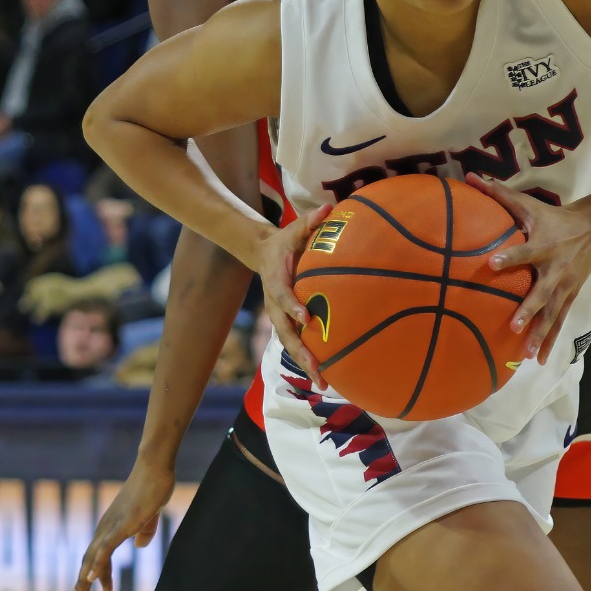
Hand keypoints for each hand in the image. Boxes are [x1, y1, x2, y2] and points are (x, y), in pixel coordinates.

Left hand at [73, 457, 175, 590]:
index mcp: (112, 527)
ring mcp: (112, 526)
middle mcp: (106, 528)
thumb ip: (144, 530)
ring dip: (84, 580)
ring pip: (93, 558)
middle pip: (89, 560)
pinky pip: (106, 548)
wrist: (155, 467)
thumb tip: (140, 545)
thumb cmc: (153, 487)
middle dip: (82, 584)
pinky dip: (97, 564)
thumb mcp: (149, 515)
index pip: (100, 556)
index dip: (100, 575)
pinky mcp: (122, 524)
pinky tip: (91, 579)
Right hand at [257, 203, 332, 389]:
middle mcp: (275, 304)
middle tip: (317, 368)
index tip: (306, 318)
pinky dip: (308, 360)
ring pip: (290, 343)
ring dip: (305, 363)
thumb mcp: (293, 229)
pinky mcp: (286, 323)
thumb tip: (328, 208)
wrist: (262, 254)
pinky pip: (296, 343)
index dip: (293, 307)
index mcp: (276, 281)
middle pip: (286, 331)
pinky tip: (325, 377)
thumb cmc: (284, 241)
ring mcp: (279, 316)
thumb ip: (310, 221)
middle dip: (300, 351)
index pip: (283, 296)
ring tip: (323, 382)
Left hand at [471, 174, 590, 363]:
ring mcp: (564, 286)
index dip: (509, 258)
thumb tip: (468, 177)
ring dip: (541, 334)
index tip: (491, 264)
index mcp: (544, 245)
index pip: (524, 252)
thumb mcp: (529, 204)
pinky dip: (551, 340)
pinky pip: (559, 322)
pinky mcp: (569, 296)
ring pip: (552, 314)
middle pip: (542, 293)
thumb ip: (498, 193)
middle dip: (529, 310)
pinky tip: (540, 360)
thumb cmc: (554, 216)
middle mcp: (555, 269)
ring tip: (528, 354)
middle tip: (513, 325)